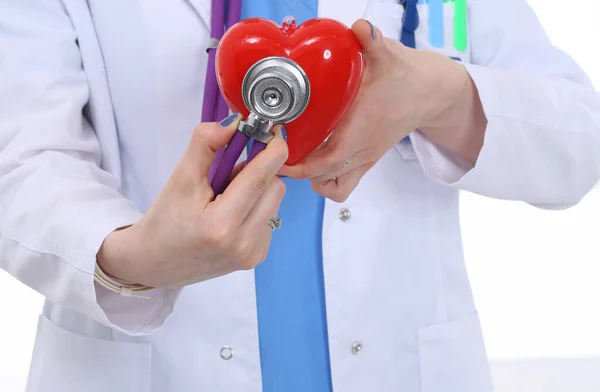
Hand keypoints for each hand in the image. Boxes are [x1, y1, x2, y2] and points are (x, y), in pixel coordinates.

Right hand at [97, 115, 288, 287]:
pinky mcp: (256, 259)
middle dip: (260, 171)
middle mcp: (243, 244)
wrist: (154, 262)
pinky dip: (257, 208)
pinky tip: (232, 215)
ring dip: (259, 190)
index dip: (273, 148)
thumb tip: (235, 122)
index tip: (272, 130)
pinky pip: (270, 218)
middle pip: (275, 188)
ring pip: (276, 202)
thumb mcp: (180, 177)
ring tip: (227, 197)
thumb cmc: (165, 219)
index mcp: (221, 224)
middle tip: (230, 172)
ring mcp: (252, 255)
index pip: (261, 177)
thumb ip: (206, 144)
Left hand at [280, 19, 471, 201]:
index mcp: (360, 130)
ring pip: (333, 187)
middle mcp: (361, 151)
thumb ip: (371, 40)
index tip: (276, 149)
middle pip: (321, 177)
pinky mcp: (367, 160)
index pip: (325, 161)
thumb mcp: (388, 55)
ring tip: (295, 156)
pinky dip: (327, 180)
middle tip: (276, 148)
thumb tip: (359, 27)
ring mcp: (364, 159)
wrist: (431, 93)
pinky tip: (315, 160)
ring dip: (311, 178)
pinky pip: (343, 184)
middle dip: (295, 169)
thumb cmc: (405, 77)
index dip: (297, 163)